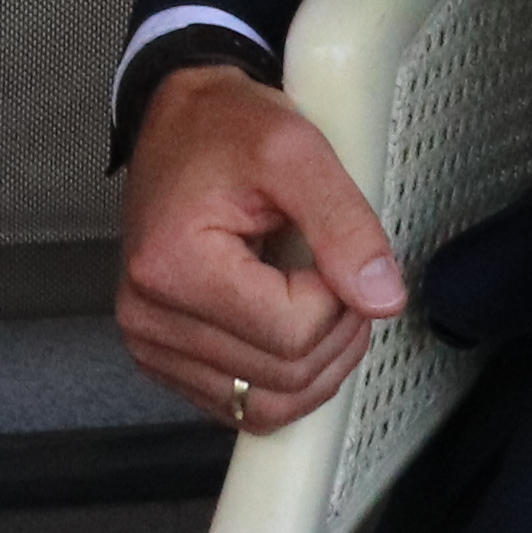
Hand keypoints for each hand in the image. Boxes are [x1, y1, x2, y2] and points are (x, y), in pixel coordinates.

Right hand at [114, 63, 407, 432]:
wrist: (178, 125)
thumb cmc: (227, 129)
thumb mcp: (296, 151)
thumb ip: (345, 224)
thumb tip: (382, 298)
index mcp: (173, 264)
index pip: (292, 332)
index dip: (338, 298)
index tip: (334, 251)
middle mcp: (149, 316)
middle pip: (283, 377)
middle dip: (335, 333)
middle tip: (339, 273)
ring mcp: (151, 344)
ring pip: (265, 407)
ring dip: (316, 366)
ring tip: (321, 303)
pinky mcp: (163, 359)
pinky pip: (242, 407)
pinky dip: (284, 380)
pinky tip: (292, 329)